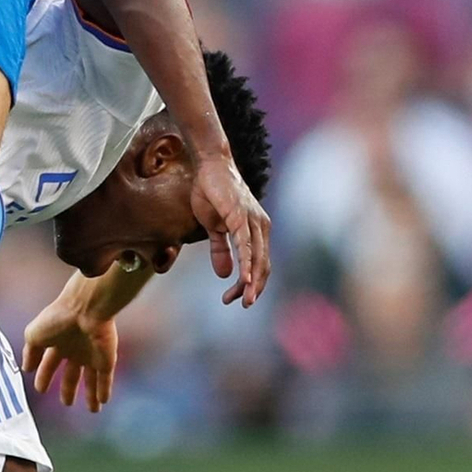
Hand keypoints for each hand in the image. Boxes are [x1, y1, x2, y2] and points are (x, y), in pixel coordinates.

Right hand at [21, 296, 119, 413]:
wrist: (85, 309)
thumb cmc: (58, 318)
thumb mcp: (34, 335)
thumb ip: (29, 352)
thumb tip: (26, 368)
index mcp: (57, 342)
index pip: (49, 364)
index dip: (44, 376)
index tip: (40, 390)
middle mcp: (75, 350)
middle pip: (72, 374)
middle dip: (69, 388)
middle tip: (67, 403)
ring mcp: (92, 355)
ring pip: (91, 379)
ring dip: (91, 395)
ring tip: (92, 410)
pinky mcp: (106, 360)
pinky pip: (105, 379)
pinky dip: (104, 391)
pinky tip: (102, 402)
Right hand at [190, 151, 270, 306]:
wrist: (209, 165)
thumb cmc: (212, 192)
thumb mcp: (214, 227)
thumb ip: (221, 250)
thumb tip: (223, 274)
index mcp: (257, 230)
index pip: (259, 264)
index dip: (250, 284)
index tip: (234, 299)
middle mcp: (261, 226)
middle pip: (263, 266)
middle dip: (253, 289)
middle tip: (242, 305)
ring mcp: (252, 220)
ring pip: (257, 258)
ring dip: (251, 282)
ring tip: (244, 300)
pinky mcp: (240, 215)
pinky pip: (245, 244)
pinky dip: (246, 263)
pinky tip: (244, 279)